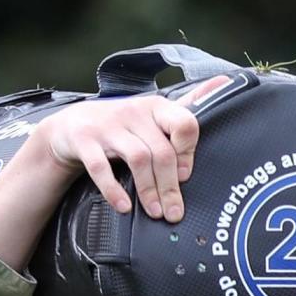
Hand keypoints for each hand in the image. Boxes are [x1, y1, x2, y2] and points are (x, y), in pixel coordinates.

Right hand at [36, 75, 231, 221]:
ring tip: (155, 212)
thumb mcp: (153, 114)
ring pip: (138, 159)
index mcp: (156, 107)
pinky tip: (124, 207)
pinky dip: (114, 191)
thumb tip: (226, 83)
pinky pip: (101, 168)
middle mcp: (133, 112)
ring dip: (149, 190)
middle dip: (171, 186)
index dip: (188, 153)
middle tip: (174, 212)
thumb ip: (187, 106)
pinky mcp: (84, 141)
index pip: (184, 124)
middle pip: (162, 151)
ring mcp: (107, 125)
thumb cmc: (121, 124)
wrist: (69, 127)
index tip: (187, 177)